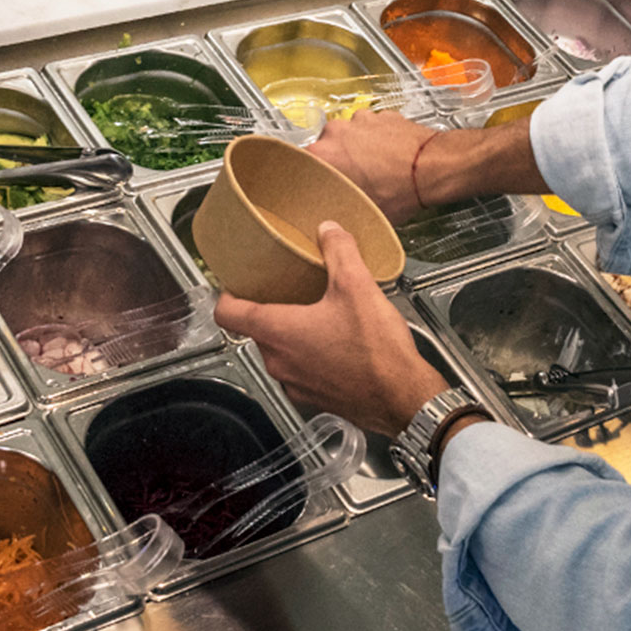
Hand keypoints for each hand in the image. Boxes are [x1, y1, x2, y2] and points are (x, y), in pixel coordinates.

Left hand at [214, 220, 449, 436]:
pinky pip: (301, 372)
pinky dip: (311, 357)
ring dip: (293, 334)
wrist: (403, 398)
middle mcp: (278, 362)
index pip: (228, 314)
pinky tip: (338, 345)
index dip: (227, 295)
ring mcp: (295, 384)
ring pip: (280, 352)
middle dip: (271, 309)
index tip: (236, 284)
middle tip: (290, 290)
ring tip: (320, 316)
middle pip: (257, 330)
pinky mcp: (315, 399)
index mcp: (278, 332)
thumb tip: (328, 231)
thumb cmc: (376, 351)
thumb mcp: (358, 286)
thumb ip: (339, 252)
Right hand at [308, 110, 439, 223]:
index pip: (302, 164)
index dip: (310, 176)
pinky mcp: (381, 115)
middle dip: (337, 163)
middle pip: (326, 148)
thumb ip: (337, 206)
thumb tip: (331, 219)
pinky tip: (390, 158)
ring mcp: (360, 120)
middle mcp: (336, 132)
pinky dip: (377, 141)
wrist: (434, 167)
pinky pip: (371, 129)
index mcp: (322, 155)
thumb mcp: (360, 210)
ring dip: (358, 150)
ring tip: (375, 170)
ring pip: (350, 137)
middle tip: (351, 180)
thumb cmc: (401, 190)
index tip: (315, 183)